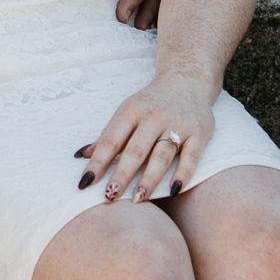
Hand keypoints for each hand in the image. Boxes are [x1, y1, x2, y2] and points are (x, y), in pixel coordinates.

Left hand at [76, 76, 214, 202]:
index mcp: (131, 111)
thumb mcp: (127, 113)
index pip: (111, 140)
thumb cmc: (151, 103)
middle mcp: (154, 117)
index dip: (97, 162)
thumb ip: (107, 136)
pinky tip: (174, 190)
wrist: (187, 80)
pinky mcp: (199, 133)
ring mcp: (178, 125)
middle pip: (135, 150)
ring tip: (137, 199)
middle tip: (110, 196)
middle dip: (122, 174)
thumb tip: (80, 156)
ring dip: (149, 179)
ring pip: (161, 155)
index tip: (85, 183)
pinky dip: (183, 173)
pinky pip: (191, 156)